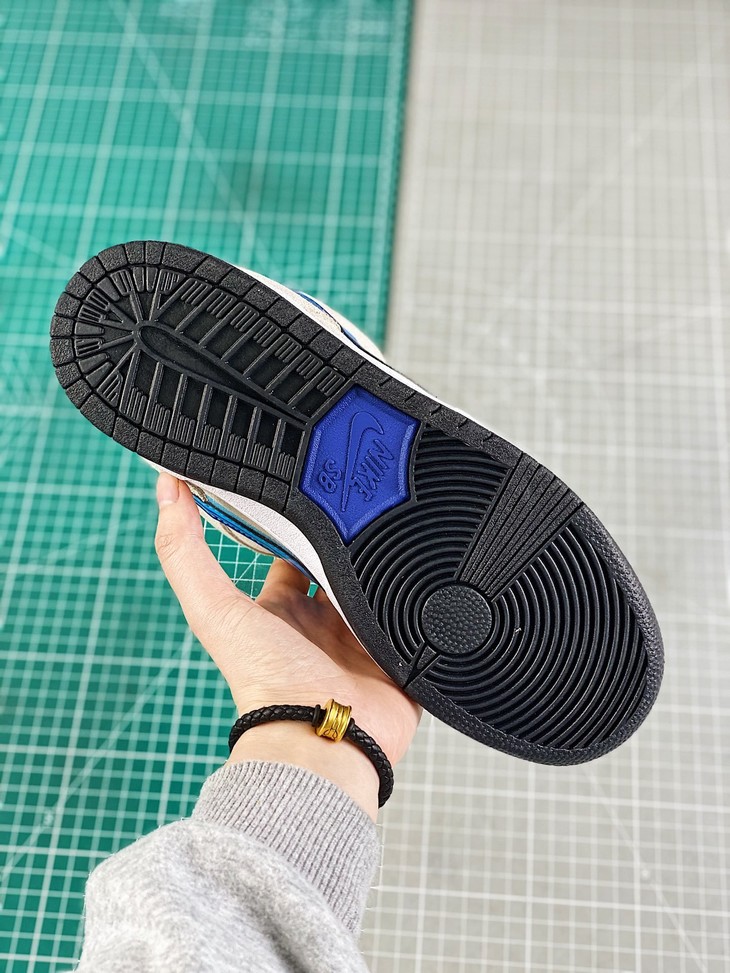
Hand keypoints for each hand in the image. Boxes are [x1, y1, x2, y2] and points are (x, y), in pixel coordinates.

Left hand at [154, 473, 421, 818]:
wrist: (324, 734)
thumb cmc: (265, 681)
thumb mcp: (215, 608)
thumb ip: (184, 553)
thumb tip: (164, 489)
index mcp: (282, 610)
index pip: (290, 554)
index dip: (297, 523)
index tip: (310, 488)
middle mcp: (321, 624)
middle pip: (339, 566)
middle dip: (351, 540)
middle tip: (366, 504)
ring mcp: (362, 639)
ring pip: (379, 587)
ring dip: (387, 565)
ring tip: (401, 529)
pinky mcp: (398, 656)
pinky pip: (416, 619)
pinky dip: (421, 600)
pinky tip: (429, 571)